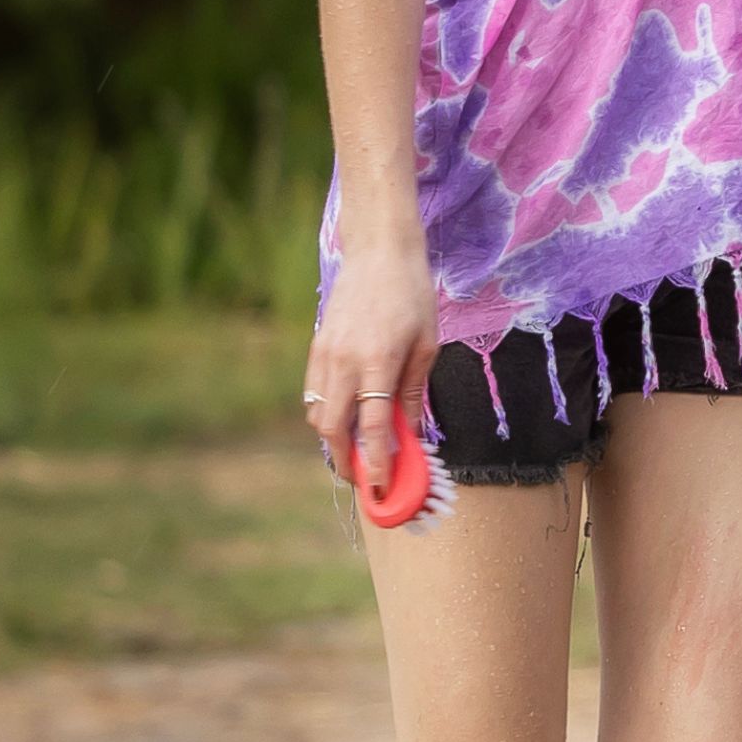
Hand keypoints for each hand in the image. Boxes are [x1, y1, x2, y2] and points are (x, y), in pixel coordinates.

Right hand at [306, 242, 441, 520]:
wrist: (379, 253)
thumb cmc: (412, 296)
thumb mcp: (427, 344)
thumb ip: (413, 392)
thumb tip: (412, 434)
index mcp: (378, 361)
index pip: (373, 427)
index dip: (376, 463)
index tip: (380, 489)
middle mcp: (344, 361)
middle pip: (332, 428)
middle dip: (345, 460)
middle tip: (365, 478)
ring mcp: (323, 354)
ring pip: (317, 413)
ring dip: (333, 439)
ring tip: (358, 451)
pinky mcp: (315, 347)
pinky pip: (313, 393)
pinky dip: (325, 414)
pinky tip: (347, 419)